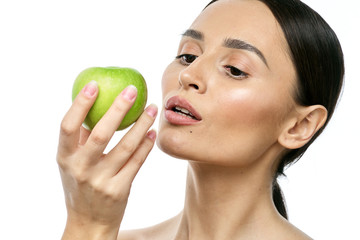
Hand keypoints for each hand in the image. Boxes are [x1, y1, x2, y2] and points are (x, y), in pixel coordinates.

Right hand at [57, 82, 157, 238]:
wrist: (88, 221)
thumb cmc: (80, 184)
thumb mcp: (72, 163)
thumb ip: (81, 138)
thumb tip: (94, 104)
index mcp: (65, 157)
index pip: (68, 126)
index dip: (80, 104)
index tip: (95, 84)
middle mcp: (80, 169)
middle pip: (101, 133)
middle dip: (118, 109)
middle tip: (132, 90)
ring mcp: (100, 181)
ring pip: (126, 147)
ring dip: (141, 124)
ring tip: (152, 107)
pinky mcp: (119, 190)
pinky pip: (137, 162)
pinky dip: (146, 145)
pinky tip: (153, 131)